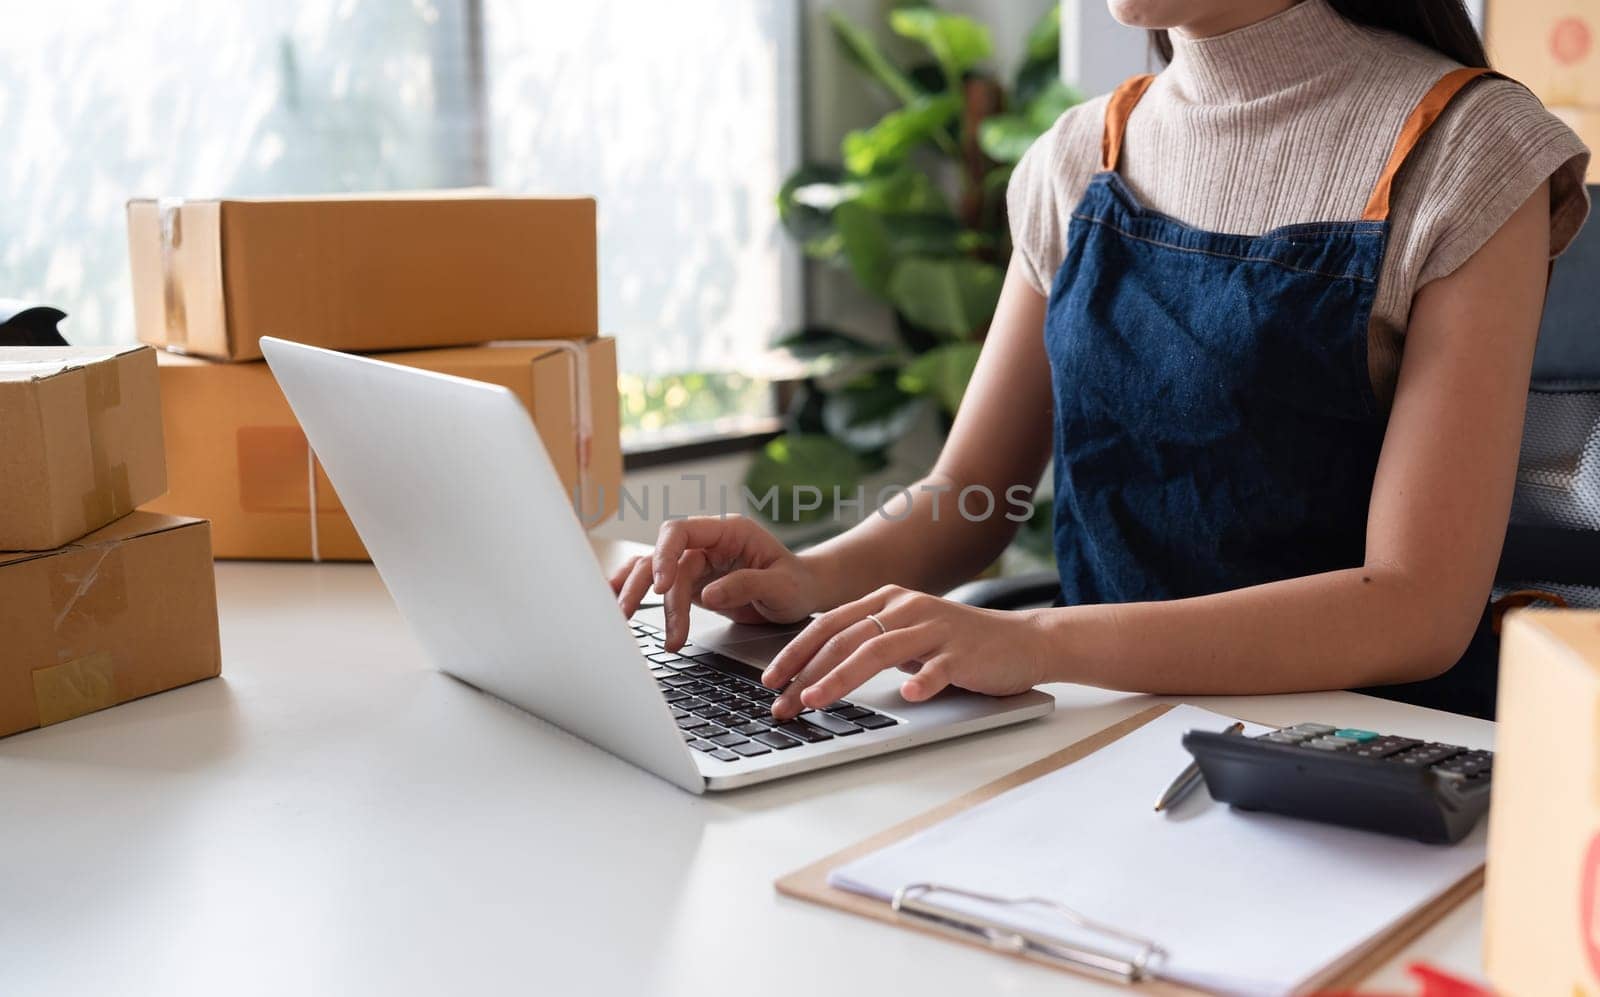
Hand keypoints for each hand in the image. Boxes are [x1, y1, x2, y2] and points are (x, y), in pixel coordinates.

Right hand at [608, 515, 823, 649]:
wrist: (802, 594)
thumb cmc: (797, 584)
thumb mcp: (782, 587)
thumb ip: (747, 586)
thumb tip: (709, 595)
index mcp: (728, 532)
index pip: (682, 531)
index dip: (664, 555)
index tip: (661, 586)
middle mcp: (708, 543)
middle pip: (661, 555)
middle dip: (643, 584)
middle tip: (631, 613)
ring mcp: (698, 562)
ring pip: (655, 572)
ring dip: (638, 595)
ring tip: (627, 622)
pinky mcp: (694, 583)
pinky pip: (662, 587)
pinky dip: (640, 594)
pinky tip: (623, 606)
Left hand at [761, 585, 1047, 719]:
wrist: (1023, 641)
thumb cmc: (958, 644)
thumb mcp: (907, 635)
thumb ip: (869, 642)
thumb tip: (817, 668)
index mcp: (887, 600)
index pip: (829, 625)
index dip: (795, 652)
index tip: (769, 680)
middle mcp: (907, 608)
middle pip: (845, 638)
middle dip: (806, 672)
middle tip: (780, 702)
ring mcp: (936, 628)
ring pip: (879, 650)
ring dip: (842, 677)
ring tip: (815, 699)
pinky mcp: (964, 651)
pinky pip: (939, 667)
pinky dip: (922, 681)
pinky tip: (907, 696)